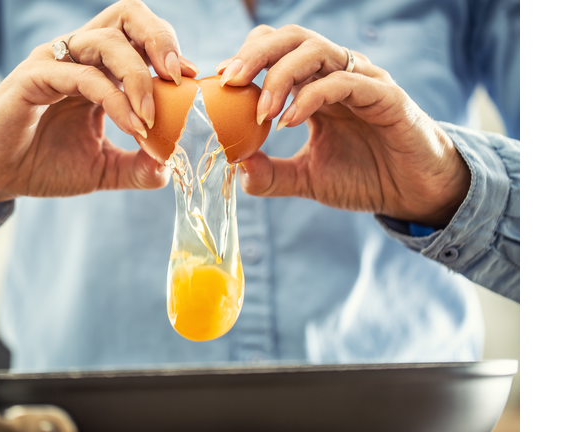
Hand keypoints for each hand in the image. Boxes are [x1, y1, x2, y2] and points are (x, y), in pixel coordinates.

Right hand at [0, 0, 198, 209]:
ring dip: (139, 77)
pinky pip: (83, 76)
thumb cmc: (42, 164)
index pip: (140, 36)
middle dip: (160, 38)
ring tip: (151, 118)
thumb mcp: (102, 168)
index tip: (192, 82)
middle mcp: (78, 56)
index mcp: (97, 67)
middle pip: (127, 15)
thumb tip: (171, 168)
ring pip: (106, 40)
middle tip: (180, 76)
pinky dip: (115, 99)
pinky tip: (132, 127)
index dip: (170, 50)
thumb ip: (137, 167)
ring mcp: (55, 62)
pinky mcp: (33, 78)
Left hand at [217, 25, 470, 227]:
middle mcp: (337, 74)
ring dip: (281, 75)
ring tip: (262, 111)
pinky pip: (344, 82)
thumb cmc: (365, 178)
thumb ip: (271, 173)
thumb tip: (234, 167)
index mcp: (317, 85)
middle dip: (256, 53)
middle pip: (292, 38)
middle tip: (230, 80)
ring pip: (316, 50)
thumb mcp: (307, 178)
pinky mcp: (385, 96)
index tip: (221, 83)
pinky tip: (290, 121)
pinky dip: (312, 96)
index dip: (247, 58)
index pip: (278, 49)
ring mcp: (362, 81)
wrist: (413, 194)